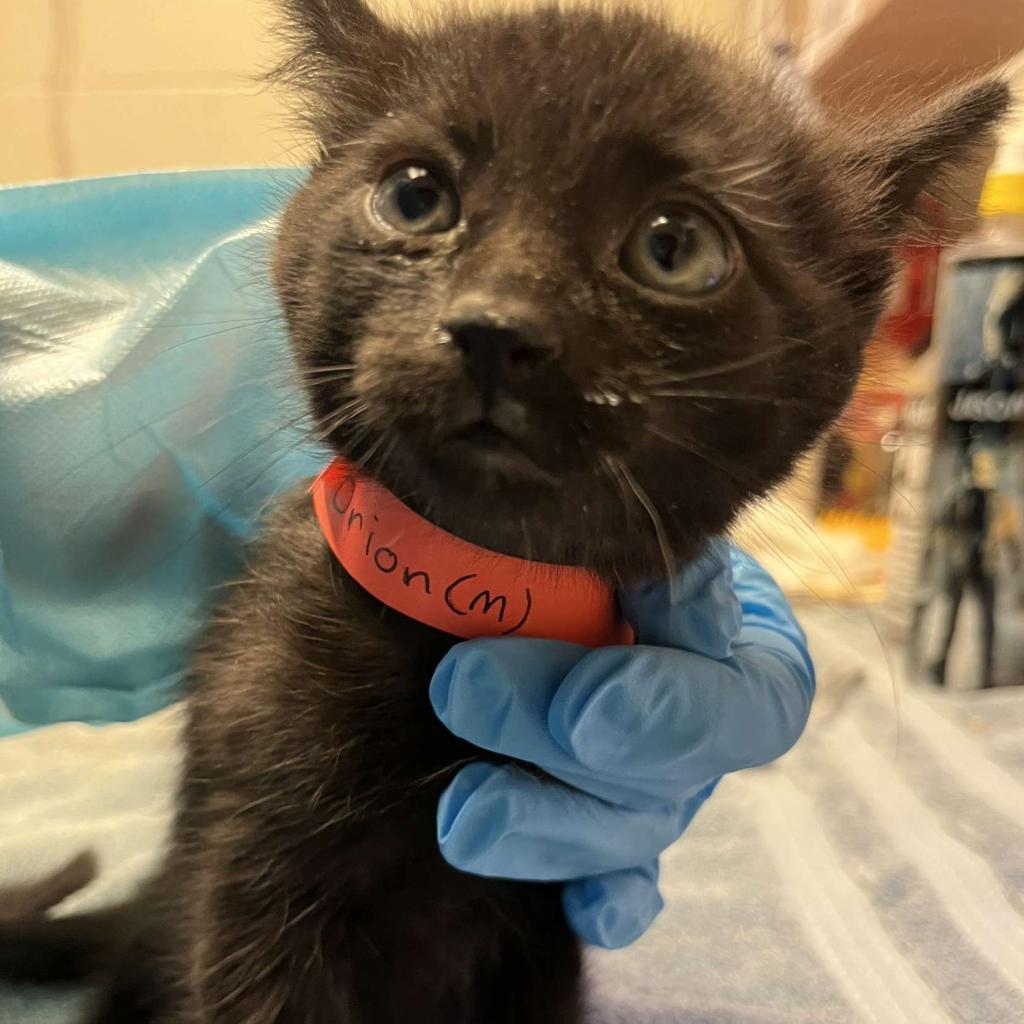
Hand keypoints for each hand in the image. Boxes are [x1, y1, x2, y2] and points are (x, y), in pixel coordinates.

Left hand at [429, 540, 814, 948]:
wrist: (564, 562)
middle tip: (462, 691)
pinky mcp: (617, 828)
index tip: (580, 712)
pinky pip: (620, 882)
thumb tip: (648, 573)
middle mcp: (710, 729)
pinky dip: (604, 899)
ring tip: (463, 814)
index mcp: (746, 652)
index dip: (666, 712)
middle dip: (555, 741)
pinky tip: (581, 913)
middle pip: (664, 771)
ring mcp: (666, 787)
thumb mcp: (638, 524)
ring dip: (547, 822)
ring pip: (629, 831)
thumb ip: (652, 558)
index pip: (737, 700)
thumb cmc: (601, 528)